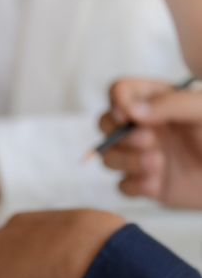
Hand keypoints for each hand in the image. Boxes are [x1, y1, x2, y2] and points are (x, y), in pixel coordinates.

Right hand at [99, 78, 201, 207]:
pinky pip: (123, 186)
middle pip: (106, 125)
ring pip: (109, 157)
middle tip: (149, 141)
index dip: (117, 102)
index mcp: (160, 102)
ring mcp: (145, 156)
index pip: (121, 92)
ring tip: (156, 164)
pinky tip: (157, 183)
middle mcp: (148, 127)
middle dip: (119, 135)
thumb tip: (130, 110)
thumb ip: (170, 105)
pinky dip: (135, 185)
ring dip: (126, 161)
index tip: (129, 115)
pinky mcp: (148, 184)